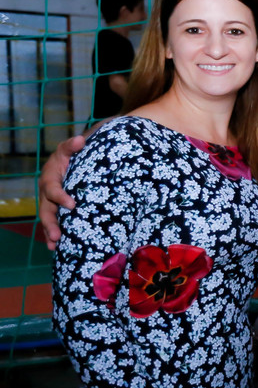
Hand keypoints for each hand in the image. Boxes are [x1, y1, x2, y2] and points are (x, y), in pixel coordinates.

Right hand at [39, 134, 82, 250]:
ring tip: (55, 245)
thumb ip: (73, 145)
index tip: (72, 205)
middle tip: (58, 235)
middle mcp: (46, 193)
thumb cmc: (69, 155)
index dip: (60, 197)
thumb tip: (81, 139)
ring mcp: (50, 203)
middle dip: (51, 223)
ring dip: (51, 232)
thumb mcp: (69, 148)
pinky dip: (53, 234)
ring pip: (48, 219)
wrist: (68, 161)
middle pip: (46, 210)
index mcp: (49, 179)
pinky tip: (57, 248)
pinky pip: (53, 222)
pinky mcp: (56, 209)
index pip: (53, 189)